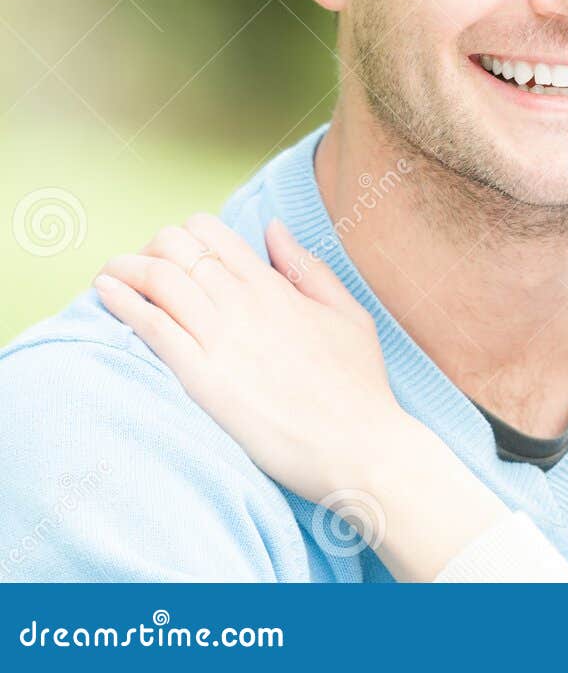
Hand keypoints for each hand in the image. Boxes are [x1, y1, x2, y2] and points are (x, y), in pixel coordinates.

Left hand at [94, 214, 410, 500]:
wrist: (356, 445)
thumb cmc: (358, 385)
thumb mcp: (348, 314)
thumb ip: (307, 268)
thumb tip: (272, 227)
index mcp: (275, 287)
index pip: (211, 233)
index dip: (184, 233)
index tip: (175, 253)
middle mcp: (244, 304)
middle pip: (176, 248)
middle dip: (150, 248)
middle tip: (142, 269)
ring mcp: (221, 340)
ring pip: (157, 279)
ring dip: (125, 269)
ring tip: (110, 277)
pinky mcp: (202, 379)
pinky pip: (152, 327)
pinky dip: (122, 303)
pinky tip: (105, 294)